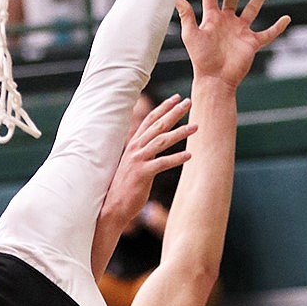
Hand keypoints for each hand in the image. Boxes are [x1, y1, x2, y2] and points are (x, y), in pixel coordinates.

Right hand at [100, 94, 195, 231]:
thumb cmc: (124, 187)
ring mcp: (138, 161)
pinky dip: (176, 159)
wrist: (111, 207)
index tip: (176, 98)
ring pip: (161, 141)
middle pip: (157, 126)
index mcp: (133, 145)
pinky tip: (189, 156)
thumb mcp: (133, 164)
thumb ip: (142, 153)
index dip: (163, 108)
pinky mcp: (142, 174)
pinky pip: (162, 163)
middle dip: (174, 113)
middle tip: (189, 102)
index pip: (150, 120)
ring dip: (180, 133)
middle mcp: (135, 149)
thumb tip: (153, 145)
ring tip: (195, 127)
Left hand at [175, 0, 289, 91]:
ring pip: (252, 10)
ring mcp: (241, 32)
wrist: (215, 79)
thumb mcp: (191, 35)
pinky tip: (287, 18)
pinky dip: (278, 27)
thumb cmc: (201, 59)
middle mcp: (227, 22)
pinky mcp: (252, 43)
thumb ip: (186, 16)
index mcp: (212, 19)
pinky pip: (268, 33)